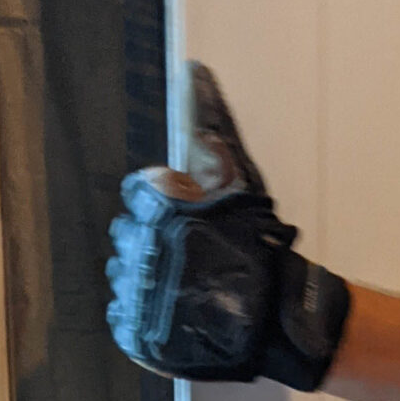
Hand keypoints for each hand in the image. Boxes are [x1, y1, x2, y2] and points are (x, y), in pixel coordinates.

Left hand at [105, 63, 351, 388]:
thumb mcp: (238, 178)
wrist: (276, 322)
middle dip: (155, 240)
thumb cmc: (260, 248)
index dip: (168, 206)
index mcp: (157, 206)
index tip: (193, 224)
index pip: (138, 193)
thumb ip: (210, 124)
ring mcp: (134, 293)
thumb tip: (193, 69)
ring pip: (124, 272)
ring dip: (148, 275)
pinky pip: (123, 313)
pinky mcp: (133, 332)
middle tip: (194, 258)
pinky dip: (146, 312)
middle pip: (127, 232)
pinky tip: (177, 310)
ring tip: (188, 286)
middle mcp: (138, 247)